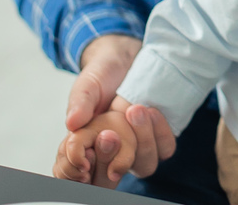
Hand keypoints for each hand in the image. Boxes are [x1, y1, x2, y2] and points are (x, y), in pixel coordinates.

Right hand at [53, 35, 175, 184]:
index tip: (91, 153)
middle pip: (114, 178)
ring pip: (144, 166)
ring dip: (143, 142)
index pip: (82, 176)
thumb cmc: (102, 75)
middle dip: (117, 158)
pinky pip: (165, 149)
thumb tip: (72, 123)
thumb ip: (80, 103)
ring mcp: (137, 148)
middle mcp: (112, 153)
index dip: (84, 172)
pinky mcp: (157, 137)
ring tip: (136, 109)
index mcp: (88, 147)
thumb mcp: (87, 86)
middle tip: (114, 128)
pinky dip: (160, 133)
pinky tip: (152, 111)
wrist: (126, 58)